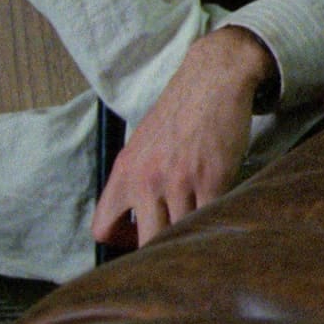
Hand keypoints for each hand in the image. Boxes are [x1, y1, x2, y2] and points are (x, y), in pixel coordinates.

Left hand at [91, 26, 276, 250]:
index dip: (122, 242)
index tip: (142, 234)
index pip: (103, 229)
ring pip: (181, 233)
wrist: (213, 79)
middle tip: (177, 234)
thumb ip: (135, 179)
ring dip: (193, 231)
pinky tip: (219, 206)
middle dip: (163, 244)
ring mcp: (179, 181)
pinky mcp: (212, 178)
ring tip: (202, 219)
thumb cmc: (180, 111)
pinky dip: (215, 219)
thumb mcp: (142, 143)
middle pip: (147, 241)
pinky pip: (210, 216)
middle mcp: (146, 180)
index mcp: (123, 172)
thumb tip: (139, 215)